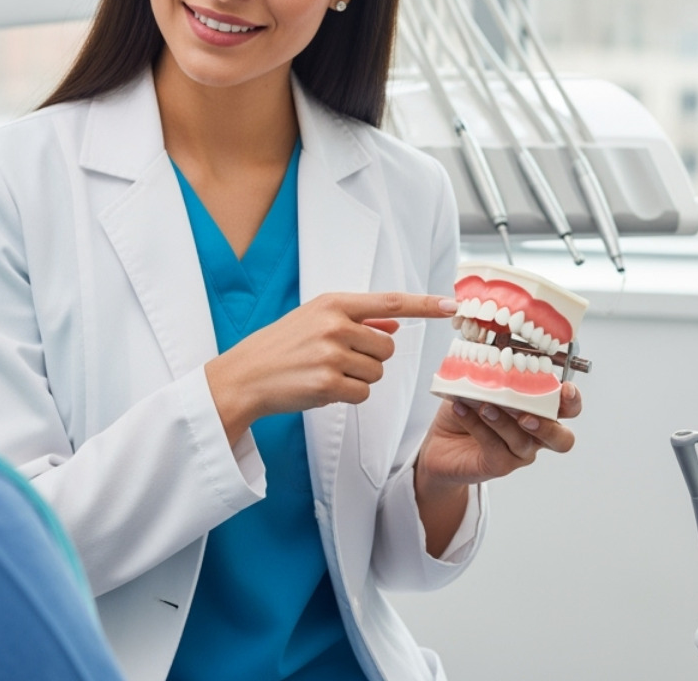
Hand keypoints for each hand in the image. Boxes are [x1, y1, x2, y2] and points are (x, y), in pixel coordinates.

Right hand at [204, 291, 455, 444]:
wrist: (244, 375)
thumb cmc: (281, 346)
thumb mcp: (315, 319)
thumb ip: (357, 320)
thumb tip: (394, 326)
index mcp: (334, 303)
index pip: (391, 301)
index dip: (425, 304)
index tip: (452, 304)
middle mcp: (335, 325)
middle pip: (387, 349)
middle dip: (370, 359)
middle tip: (337, 360)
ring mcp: (331, 354)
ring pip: (377, 373)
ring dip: (358, 379)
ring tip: (325, 373)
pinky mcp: (327, 384)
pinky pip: (363, 394)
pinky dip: (349, 395)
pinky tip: (323, 388)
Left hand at [413, 383, 582, 554]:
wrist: (441, 443)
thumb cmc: (467, 410)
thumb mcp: (480, 384)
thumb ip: (492, 371)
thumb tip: (489, 348)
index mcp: (539, 410)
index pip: (569, 408)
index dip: (573, 401)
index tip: (565, 389)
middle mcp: (535, 434)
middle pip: (561, 440)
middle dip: (548, 427)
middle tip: (527, 415)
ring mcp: (519, 453)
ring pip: (523, 442)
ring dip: (503, 421)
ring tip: (483, 405)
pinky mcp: (499, 465)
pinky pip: (494, 446)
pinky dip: (478, 426)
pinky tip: (463, 410)